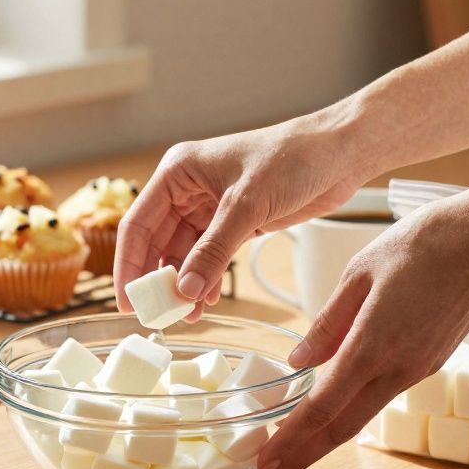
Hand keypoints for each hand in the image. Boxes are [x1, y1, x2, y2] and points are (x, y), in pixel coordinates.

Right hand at [114, 112, 373, 317]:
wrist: (340, 153)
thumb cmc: (292, 158)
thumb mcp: (247, 206)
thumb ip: (214, 252)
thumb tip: (185, 291)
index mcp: (177, 172)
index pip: (138, 224)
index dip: (129, 265)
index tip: (127, 301)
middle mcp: (188, 189)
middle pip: (157, 243)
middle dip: (157, 280)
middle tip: (156, 315)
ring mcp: (210, 207)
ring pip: (184, 254)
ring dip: (184, 284)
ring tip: (186, 315)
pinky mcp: (235, 222)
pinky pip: (210, 257)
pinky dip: (207, 279)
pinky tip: (208, 300)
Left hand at [255, 193, 468, 468]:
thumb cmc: (425, 243)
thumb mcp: (360, 272)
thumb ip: (328, 323)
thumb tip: (299, 361)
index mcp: (374, 345)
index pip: (322, 408)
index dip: (289, 441)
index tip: (262, 464)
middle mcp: (399, 368)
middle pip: (341, 429)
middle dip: (301, 458)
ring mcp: (419, 369)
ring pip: (361, 416)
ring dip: (323, 440)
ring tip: (290, 454)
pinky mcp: (431, 362)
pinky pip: (381, 395)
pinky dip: (349, 413)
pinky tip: (329, 413)